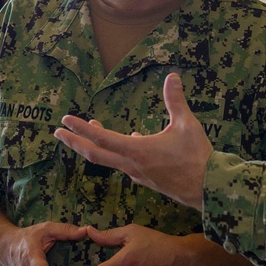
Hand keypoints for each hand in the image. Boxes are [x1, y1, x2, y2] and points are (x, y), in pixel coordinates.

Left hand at [55, 73, 210, 208]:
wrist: (208, 189)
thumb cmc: (197, 157)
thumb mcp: (186, 125)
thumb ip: (176, 100)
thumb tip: (172, 76)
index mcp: (137, 151)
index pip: (102, 138)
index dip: (82, 129)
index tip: (65, 120)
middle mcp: (132, 165)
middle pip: (95, 155)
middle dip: (74, 142)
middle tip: (57, 133)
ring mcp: (138, 175)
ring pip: (109, 160)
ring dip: (95, 146)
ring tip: (90, 131)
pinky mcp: (146, 180)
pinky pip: (125, 164)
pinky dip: (117, 152)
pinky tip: (129, 141)